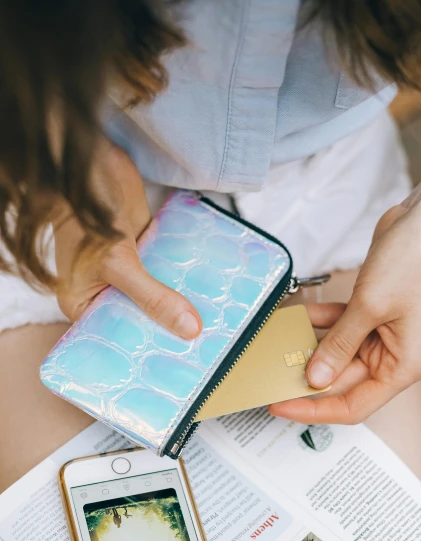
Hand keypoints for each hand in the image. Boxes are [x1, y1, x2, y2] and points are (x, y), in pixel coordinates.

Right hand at [53, 143, 201, 338]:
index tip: (174, 369)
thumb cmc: (86, 217)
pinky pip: (167, 276)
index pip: (115, 340)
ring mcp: (127, 274)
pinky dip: (183, 284)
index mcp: (84, 305)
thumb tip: (189, 329)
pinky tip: (207, 297)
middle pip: (141, 322)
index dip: (142, 354)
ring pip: (158, 300)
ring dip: (180, 309)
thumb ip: (153, 297)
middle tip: (201, 353)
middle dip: (168, 332)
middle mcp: (104, 294)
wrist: (94, 167)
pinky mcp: (144, 255)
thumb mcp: (118, 265)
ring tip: (211, 332)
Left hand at [270, 198, 420, 424]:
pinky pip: (338, 328)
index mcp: (403, 367)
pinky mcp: (371, 314)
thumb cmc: (415, 261)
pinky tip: (297, 317)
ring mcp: (382, 335)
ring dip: (309, 348)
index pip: (353, 405)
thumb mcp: (369, 307)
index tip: (282, 405)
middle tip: (270, 375)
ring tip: (277, 348)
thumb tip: (315, 378)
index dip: (315, 411)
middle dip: (307, 377)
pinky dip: (318, 322)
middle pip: (341, 382)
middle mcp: (394, 356)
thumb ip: (339, 346)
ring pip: (336, 355)